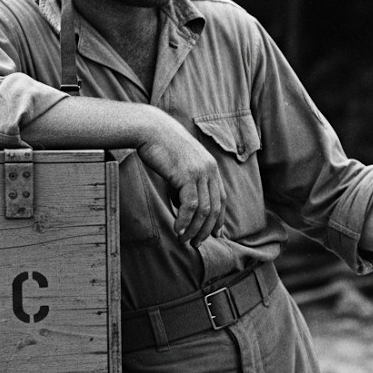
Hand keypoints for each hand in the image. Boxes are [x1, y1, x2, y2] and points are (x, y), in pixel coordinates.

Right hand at [136, 119, 225, 247]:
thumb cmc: (161, 147)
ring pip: (203, 210)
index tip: (215, 234)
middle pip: (214, 208)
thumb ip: (185, 185)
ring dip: (194, 229)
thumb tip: (183, 208)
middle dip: (206, 229)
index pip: (221, 199)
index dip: (219, 219)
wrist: (151, 129)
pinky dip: (184, 221)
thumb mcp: (179, 167)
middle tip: (197, 243)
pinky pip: (190, 205)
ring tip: (185, 241)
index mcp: (211, 168)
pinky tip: (178, 230)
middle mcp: (210, 170)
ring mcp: (200, 172)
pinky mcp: (187, 175)